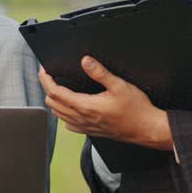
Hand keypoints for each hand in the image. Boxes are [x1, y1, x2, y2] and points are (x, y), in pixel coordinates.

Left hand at [38, 59, 172, 149]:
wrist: (147, 129)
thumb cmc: (137, 110)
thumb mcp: (120, 86)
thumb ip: (100, 73)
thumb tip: (86, 61)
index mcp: (86, 106)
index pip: (56, 93)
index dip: (46, 80)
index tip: (44, 71)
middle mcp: (82, 118)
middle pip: (53, 104)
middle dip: (48, 88)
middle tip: (50, 76)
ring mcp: (86, 127)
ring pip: (59, 115)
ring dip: (54, 101)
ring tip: (57, 88)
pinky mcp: (91, 131)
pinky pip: (69, 124)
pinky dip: (64, 114)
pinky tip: (70, 107)